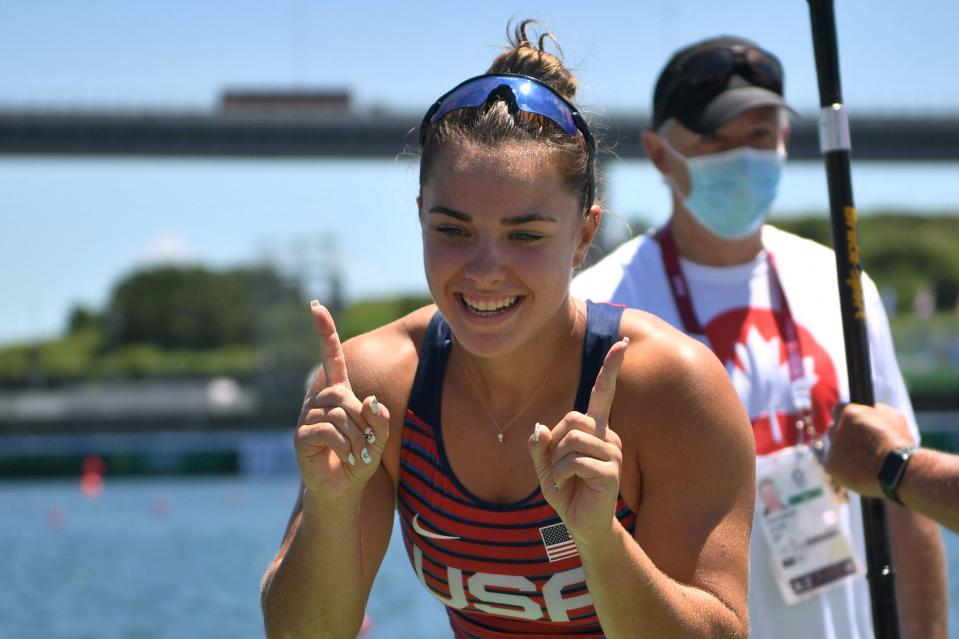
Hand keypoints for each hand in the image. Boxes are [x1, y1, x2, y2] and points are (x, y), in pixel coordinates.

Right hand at [294, 301, 389, 502]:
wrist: (341, 488)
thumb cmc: (359, 458)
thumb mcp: (378, 437)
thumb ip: (380, 417)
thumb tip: (368, 401)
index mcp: (337, 393)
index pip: (330, 357)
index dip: (324, 332)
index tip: (315, 305)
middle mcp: (318, 401)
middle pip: (343, 394)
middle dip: (361, 420)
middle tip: (365, 443)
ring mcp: (307, 417)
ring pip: (338, 413)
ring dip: (356, 437)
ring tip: (356, 453)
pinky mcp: (301, 436)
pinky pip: (328, 430)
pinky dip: (344, 445)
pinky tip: (345, 457)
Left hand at [527, 337, 628, 542]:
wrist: (583, 526)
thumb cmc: (567, 493)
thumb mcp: (545, 467)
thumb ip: (540, 447)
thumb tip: (540, 427)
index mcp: (596, 430)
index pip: (602, 393)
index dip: (610, 369)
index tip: (622, 343)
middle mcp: (608, 436)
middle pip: (572, 418)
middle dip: (555, 444)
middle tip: (557, 469)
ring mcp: (613, 453)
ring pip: (571, 439)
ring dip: (556, 463)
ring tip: (563, 480)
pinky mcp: (611, 471)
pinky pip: (574, 461)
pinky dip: (559, 475)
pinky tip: (567, 488)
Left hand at [823, 403, 914, 496]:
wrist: (897, 471)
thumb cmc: (900, 444)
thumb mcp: (895, 418)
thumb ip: (879, 410)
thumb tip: (874, 408)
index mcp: (849, 413)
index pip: (838, 410)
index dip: (847, 418)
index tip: (853, 424)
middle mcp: (836, 428)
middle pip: (834, 429)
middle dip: (844, 435)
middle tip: (860, 445)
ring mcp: (833, 448)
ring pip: (835, 448)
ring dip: (844, 452)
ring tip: (864, 461)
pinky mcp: (831, 466)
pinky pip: (833, 464)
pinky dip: (843, 468)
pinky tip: (857, 470)